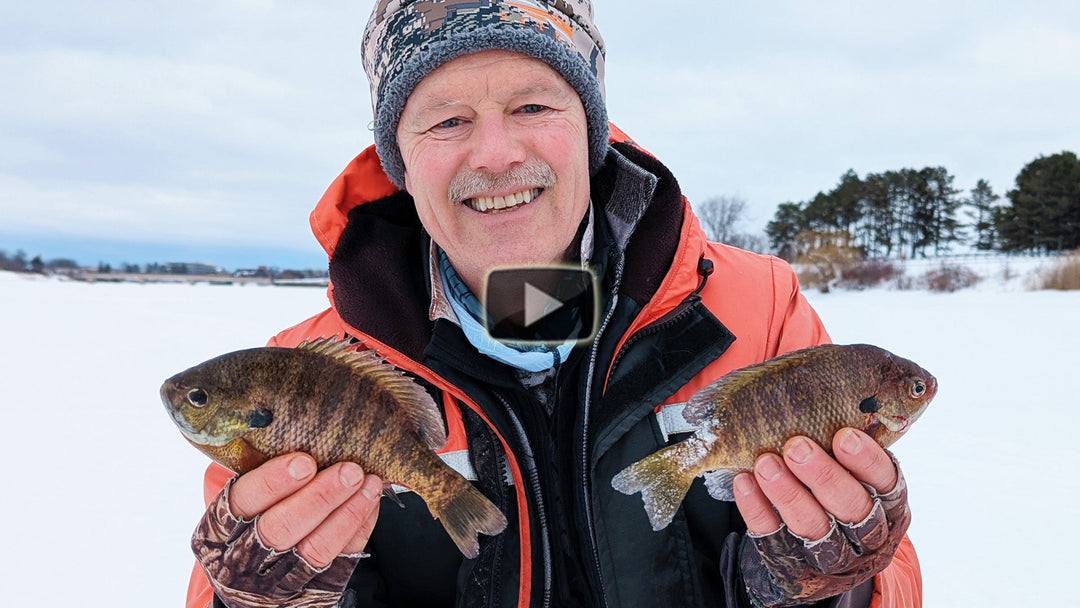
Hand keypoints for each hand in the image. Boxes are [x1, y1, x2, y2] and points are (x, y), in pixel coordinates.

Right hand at [191, 453, 382, 607]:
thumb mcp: (241, 507)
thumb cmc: (252, 526)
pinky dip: (359, 529)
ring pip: (315, 549)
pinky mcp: (309, 596)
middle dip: (319, 496)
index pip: (241, 502)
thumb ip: (259, 478)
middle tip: (349, 470)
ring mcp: (274, 584)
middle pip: (280, 529)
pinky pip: (340, 562)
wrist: (256, 589)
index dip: (272, 482)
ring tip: (369, 482)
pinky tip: (370, 503)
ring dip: (347, 512)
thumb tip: (301, 432)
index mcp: (216, 531)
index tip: (304, 461)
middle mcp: (240, 562)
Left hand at [732, 428, 910, 606]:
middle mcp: (867, 535)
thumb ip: (846, 442)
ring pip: (813, 527)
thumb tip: (822, 390)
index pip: (886, 482)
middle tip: (797, 446)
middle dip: (823, 475)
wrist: (810, 555)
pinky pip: (773, 538)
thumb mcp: (852, 472)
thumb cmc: (834, 488)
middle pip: (852, 508)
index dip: (866, 461)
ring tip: (765, 463)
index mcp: (889, 504)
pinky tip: (744, 481)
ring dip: (788, 493)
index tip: (843, 435)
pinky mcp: (793, 566)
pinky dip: (757, 509)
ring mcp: (831, 556)